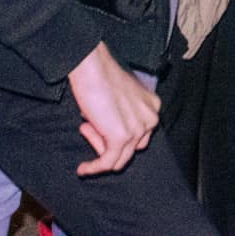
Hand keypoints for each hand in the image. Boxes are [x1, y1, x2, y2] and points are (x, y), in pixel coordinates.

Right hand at [66, 43, 158, 176]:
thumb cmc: (101, 78)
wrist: (92, 66)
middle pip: (130, 148)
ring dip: (98, 150)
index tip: (95, 125)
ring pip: (118, 158)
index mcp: (152, 107)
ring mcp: (139, 128)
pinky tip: (82, 169)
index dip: (114, 133)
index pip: (138, 135)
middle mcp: (151, 118)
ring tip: (84, 130)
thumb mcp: (119, 99)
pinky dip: (94, 168)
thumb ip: (120, 117)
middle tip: (87, 127)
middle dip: (106, 142)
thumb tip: (106, 134)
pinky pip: (108, 163)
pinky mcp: (122, 137)